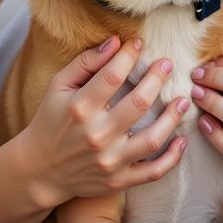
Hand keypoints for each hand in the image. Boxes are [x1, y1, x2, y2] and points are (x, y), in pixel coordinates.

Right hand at [17, 37, 189, 209]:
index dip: (129, 55)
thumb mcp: (58, 87)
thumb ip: (85, 63)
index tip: (138, 44)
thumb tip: (115, 42)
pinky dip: (172, 158)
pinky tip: (182, 140)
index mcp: (80, 108)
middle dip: (158, 78)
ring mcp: (109, 161)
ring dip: (173, 117)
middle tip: (168, 64)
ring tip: (183, 100)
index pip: (113, 75)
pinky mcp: (118, 180)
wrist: (39, 170)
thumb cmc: (50, 121)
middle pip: (139, 102)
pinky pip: (153, 172)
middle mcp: (97, 135)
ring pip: (152, 139)